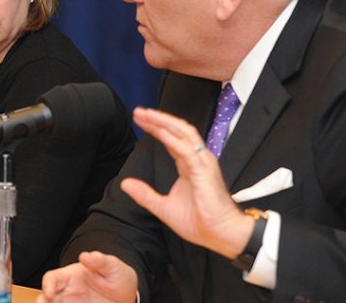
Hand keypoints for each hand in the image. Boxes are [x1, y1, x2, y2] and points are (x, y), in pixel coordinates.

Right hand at [39, 251, 137, 302]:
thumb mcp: (112, 266)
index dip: (47, 285)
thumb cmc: (116, 277)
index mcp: (70, 277)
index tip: (50, 294)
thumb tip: (84, 256)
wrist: (128, 295)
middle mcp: (67, 293)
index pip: (52, 278)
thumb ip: (99, 260)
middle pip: (45, 299)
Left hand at [121, 107, 253, 258]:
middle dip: (158, 119)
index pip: (171, 140)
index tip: (139, 120)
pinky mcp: (204, 170)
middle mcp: (196, 160)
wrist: (220, 235)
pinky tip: (158, 131)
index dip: (156, 128)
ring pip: (183, 133)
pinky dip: (172, 139)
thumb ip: (144, 194)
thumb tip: (125, 183)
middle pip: (176, 131)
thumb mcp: (163, 207)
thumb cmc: (200, 221)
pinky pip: (186, 150)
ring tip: (146, 114)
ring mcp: (202, 163)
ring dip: (164, 122)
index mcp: (189, 166)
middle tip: (139, 111)